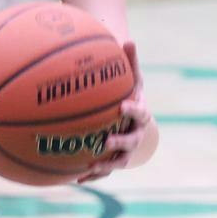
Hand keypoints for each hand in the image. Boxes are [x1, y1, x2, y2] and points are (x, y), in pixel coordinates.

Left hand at [76, 40, 150, 182]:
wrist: (133, 119)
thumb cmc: (130, 93)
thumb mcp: (132, 77)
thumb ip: (130, 61)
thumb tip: (128, 39)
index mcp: (140, 115)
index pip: (140, 114)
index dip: (133, 111)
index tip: (122, 107)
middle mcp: (135, 135)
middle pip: (132, 142)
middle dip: (121, 143)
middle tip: (107, 141)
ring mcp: (126, 151)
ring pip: (119, 162)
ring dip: (106, 165)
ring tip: (91, 166)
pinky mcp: (114, 161)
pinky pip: (104, 170)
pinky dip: (92, 176)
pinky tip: (76, 179)